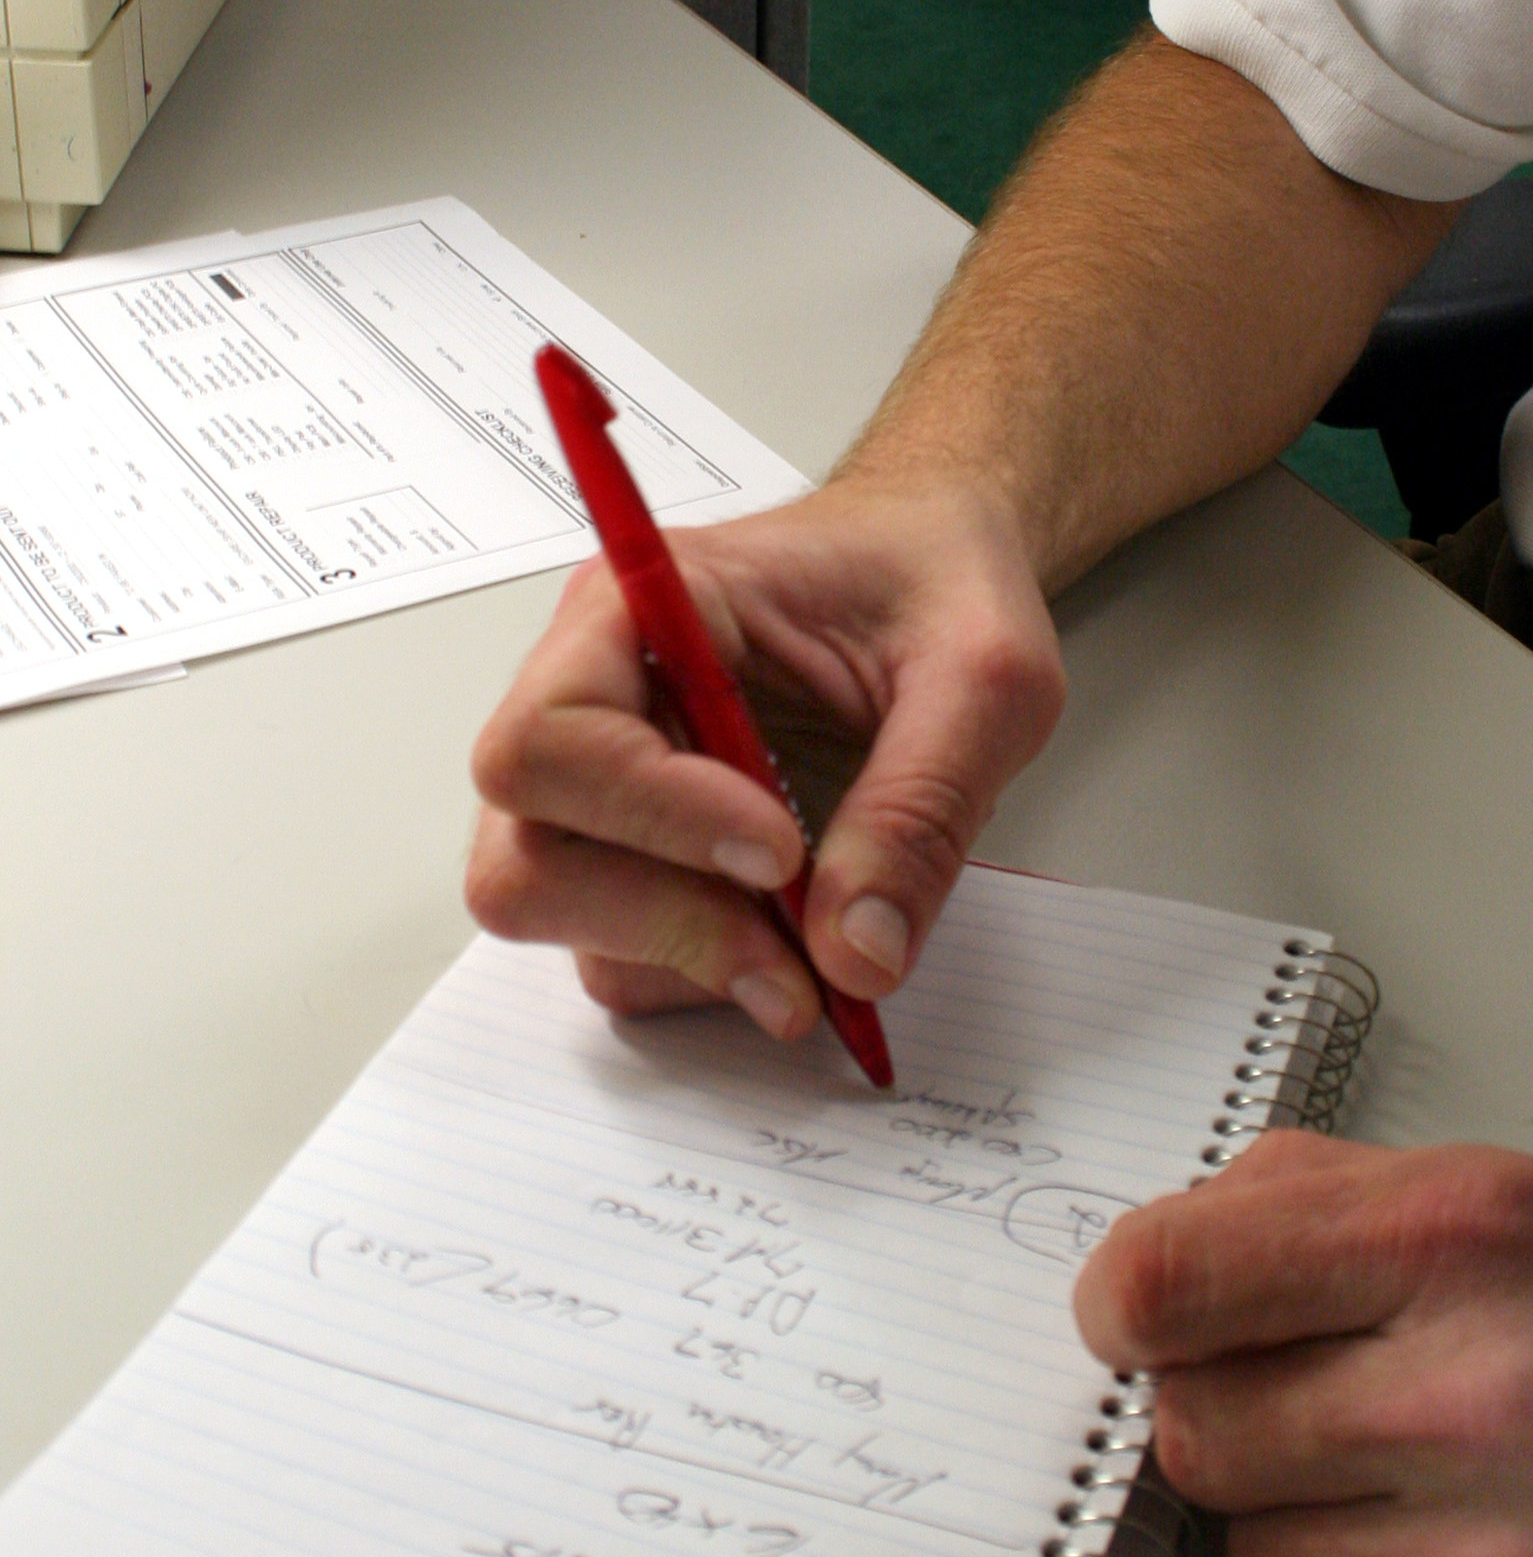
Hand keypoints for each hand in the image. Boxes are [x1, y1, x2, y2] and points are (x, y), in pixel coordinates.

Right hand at [465, 480, 1063, 1036]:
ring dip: (686, 961)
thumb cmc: (938, 579)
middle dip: (659, 921)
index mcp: (643, 605)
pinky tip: (796, 947)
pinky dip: (702, 977)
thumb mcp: (983, 673)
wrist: (939, 579)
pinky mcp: (642, 853)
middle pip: (524, 847)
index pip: (555, 734)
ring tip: (815, 961)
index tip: (779, 853)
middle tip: (796, 959)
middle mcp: (597, 693)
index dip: (652, 814)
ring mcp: (607, 784)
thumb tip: (856, 952)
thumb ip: (922, 805)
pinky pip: (621, 951)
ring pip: (563, 914)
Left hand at [1073, 1131, 1532, 1556]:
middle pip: (1199, 1435)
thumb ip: (1355, 1200)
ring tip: (1440, 1485)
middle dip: (1236, 1411)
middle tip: (1322, 1398)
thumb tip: (1210, 1228)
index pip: (1173, 1280)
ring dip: (1318, 1526)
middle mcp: (1476, 1402)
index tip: (1134, 1316)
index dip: (1131, 1299)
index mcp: (1468, 1243)